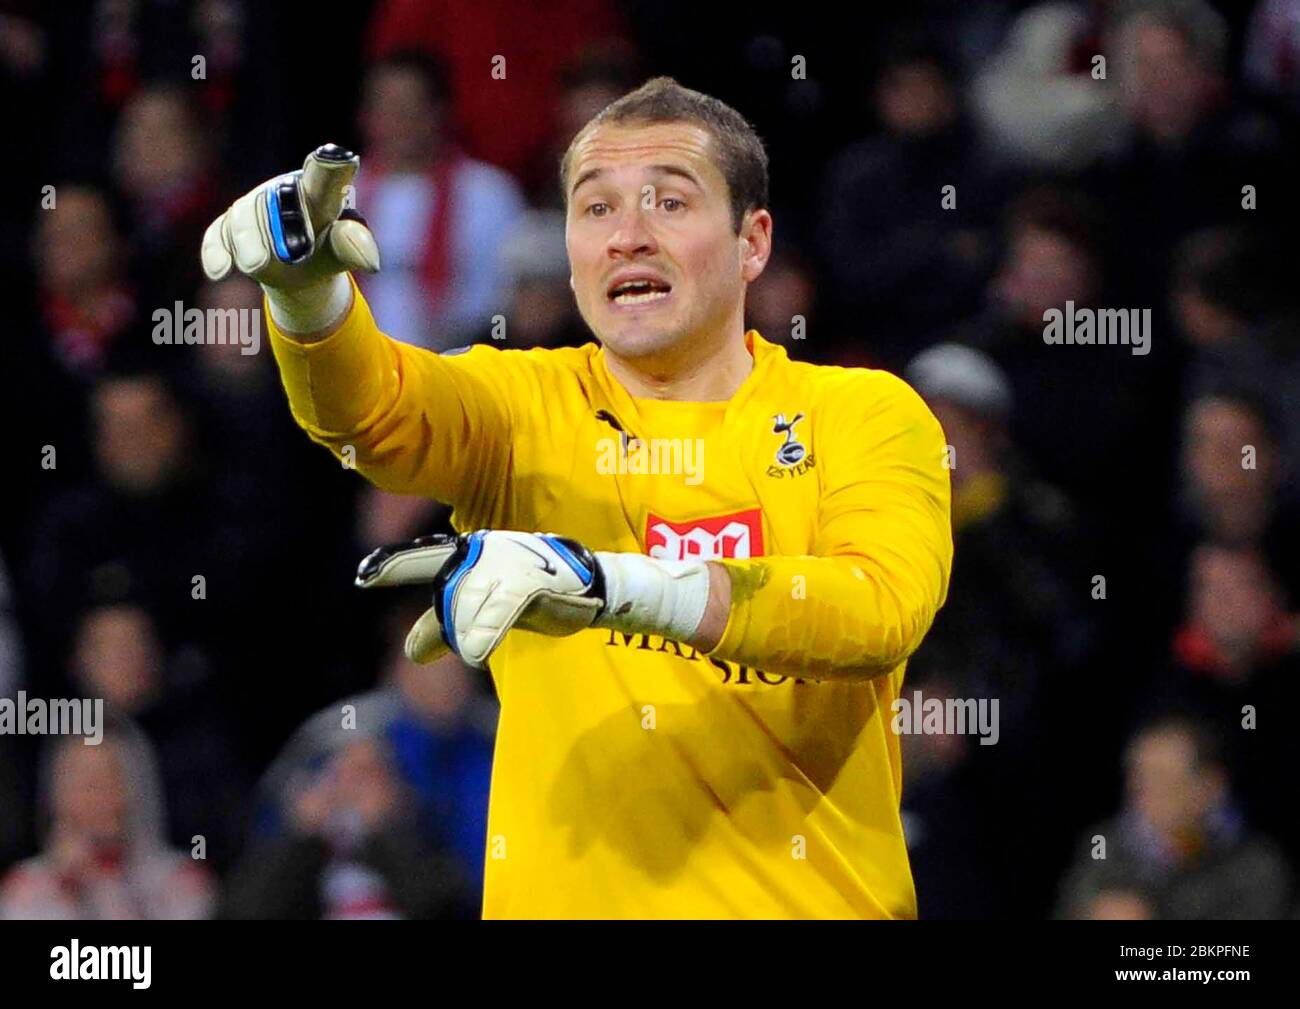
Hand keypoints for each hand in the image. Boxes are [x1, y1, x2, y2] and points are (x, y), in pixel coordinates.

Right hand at [200, 143, 379, 290]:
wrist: (299, 273)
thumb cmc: (326, 252)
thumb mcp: (343, 254)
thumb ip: (353, 250)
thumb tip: (372, 261)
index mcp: (318, 194)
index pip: (325, 175)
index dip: (330, 167)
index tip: (335, 159)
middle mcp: (282, 193)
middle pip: (276, 202)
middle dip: (278, 226)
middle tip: (289, 255)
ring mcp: (253, 208)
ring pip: (245, 218)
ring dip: (250, 244)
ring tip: (258, 267)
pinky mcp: (229, 227)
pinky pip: (218, 235)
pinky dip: (217, 253)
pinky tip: (218, 272)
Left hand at [356, 531, 605, 667]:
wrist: (589, 584)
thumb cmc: (531, 593)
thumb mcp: (481, 609)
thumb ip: (444, 626)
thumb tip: (409, 654)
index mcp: (467, 555)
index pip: (421, 558)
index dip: (391, 566)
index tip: (363, 577)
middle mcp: (480, 554)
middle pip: (443, 593)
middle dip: (445, 615)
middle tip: (464, 633)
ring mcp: (503, 567)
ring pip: (464, 609)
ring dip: (470, 635)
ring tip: (489, 642)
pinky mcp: (525, 584)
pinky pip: (492, 614)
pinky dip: (480, 636)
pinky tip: (474, 652)